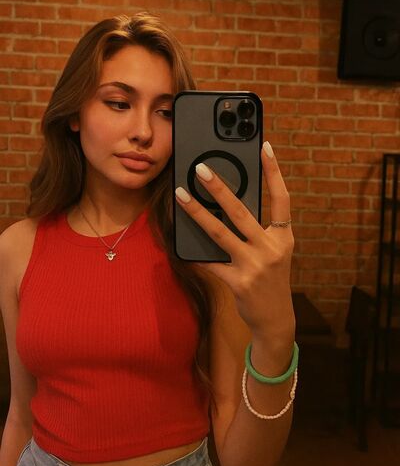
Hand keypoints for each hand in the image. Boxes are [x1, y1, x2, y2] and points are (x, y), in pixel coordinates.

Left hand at [175, 141, 294, 340]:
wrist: (276, 318)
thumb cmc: (272, 278)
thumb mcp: (274, 251)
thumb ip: (258, 230)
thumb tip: (228, 205)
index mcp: (283, 236)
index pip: (282, 198)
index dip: (274, 172)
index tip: (264, 147)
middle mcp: (271, 248)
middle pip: (242, 211)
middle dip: (220, 188)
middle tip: (201, 169)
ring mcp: (255, 265)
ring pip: (220, 233)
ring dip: (197, 213)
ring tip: (181, 195)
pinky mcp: (239, 282)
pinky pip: (210, 262)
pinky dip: (194, 253)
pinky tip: (179, 243)